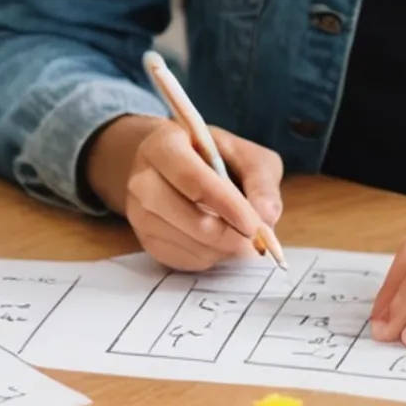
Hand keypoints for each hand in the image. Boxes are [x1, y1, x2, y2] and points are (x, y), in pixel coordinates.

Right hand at [84, 113, 283, 270]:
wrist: (167, 167)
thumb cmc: (210, 157)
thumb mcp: (244, 152)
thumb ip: (261, 179)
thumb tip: (266, 216)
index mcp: (164, 145)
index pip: (193, 179)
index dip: (228, 205)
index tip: (255, 224)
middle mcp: (142, 179)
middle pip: (188, 218)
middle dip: (229, 236)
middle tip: (257, 242)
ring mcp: (138, 213)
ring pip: (188, 244)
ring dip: (222, 249)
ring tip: (240, 238)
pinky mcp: (145, 241)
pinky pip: (183, 260)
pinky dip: (210, 258)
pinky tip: (220, 243)